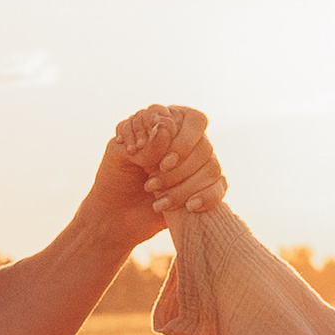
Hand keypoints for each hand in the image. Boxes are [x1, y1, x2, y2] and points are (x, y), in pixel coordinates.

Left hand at [95, 103, 224, 241]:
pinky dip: (206, 198)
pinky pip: (219, 188)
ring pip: (212, 169)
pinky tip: (189, 207)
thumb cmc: (115, 177)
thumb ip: (143, 141)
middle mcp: (188, 142)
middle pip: (205, 147)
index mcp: (169, 124)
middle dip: (179, 171)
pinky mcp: (204, 188)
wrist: (116, 214)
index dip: (182, 142)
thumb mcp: (119, 155)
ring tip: (159, 201)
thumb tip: (167, 130)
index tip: (161, 163)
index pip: (194, 121)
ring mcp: (199, 166)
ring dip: (185, 187)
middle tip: (151, 185)